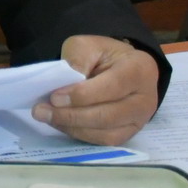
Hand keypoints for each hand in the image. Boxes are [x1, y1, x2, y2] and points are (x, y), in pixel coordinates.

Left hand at [33, 34, 160, 143]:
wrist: (120, 68)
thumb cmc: (104, 56)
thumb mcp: (88, 46)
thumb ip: (77, 60)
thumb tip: (63, 85)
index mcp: (140, 70)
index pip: (111, 87)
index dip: (82, 95)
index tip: (54, 97)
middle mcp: (146, 98)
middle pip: (107, 115)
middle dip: (71, 116)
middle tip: (41, 111)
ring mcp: (140, 119)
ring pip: (105, 133)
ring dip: (72, 128)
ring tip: (47, 117)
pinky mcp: (130, 133)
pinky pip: (104, 141)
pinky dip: (80, 135)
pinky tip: (61, 124)